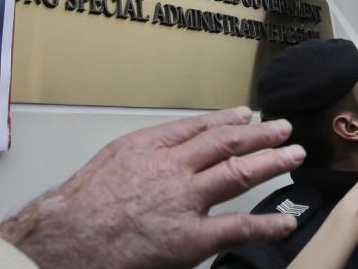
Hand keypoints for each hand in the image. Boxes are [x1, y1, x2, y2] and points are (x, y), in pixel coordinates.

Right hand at [0, 107, 305, 268]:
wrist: (63, 240)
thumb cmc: (77, 209)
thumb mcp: (108, 163)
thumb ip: (141, 155)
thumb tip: (163, 154)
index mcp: (149, 147)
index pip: (198, 127)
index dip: (227, 120)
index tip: (246, 115)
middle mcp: (172, 167)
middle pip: (226, 142)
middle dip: (260, 135)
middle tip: (283, 128)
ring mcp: (184, 200)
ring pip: (239, 172)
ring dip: (271, 161)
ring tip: (294, 155)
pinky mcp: (189, 237)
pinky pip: (238, 227)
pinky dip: (266, 224)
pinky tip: (285, 221)